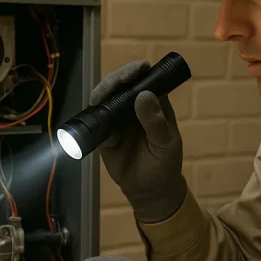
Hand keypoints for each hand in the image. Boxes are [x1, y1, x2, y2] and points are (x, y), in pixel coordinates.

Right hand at [90, 61, 185, 222]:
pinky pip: (95, 122)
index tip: (135, 71)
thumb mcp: (165, 144)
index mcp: (154, 103)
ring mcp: (117, 118)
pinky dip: (97, 123)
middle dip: (115, 80)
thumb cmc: (164, 163)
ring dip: (101, 95)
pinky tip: (109, 137)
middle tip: (115, 84)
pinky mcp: (104, 133)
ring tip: (101, 101)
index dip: (137, 70)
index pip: (145, 78)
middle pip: (120, 83)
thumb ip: (155, 121)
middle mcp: (133, 106)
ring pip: (104, 98)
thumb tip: (144, 94)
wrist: (149, 190)